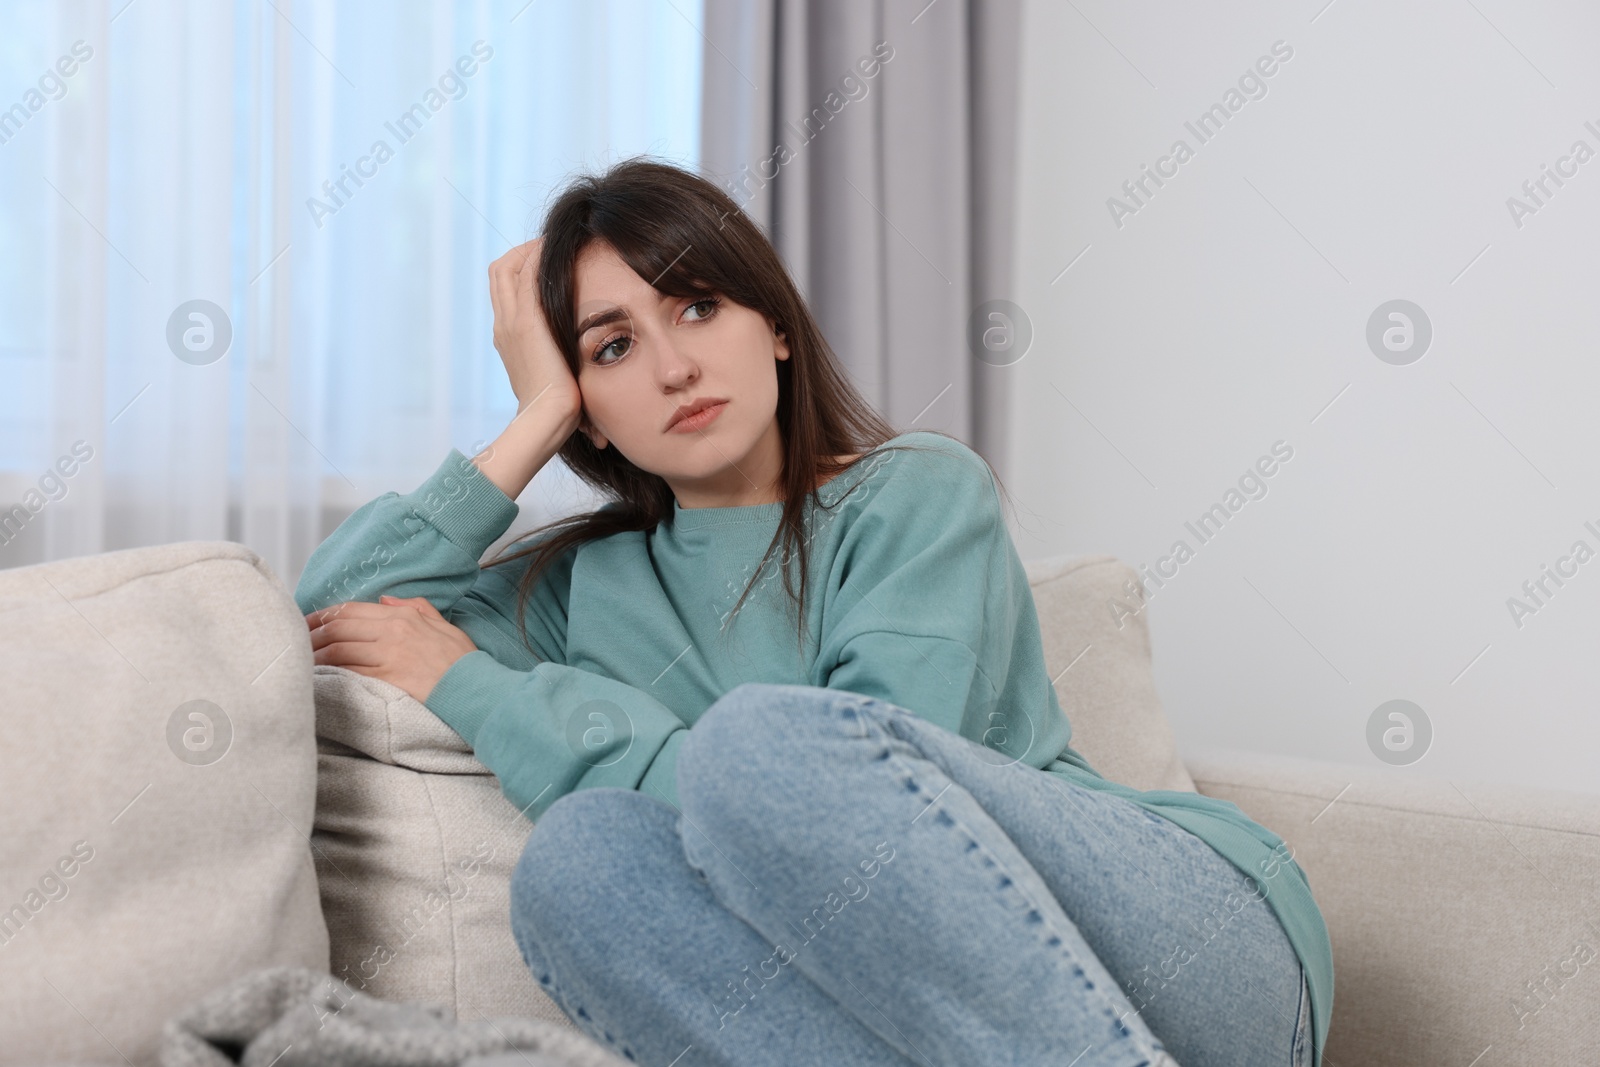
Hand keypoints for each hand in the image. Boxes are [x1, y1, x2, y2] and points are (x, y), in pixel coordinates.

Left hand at [305, 596, 478, 704]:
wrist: (474, 688)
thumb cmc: (461, 660)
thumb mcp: (442, 624)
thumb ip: (413, 608)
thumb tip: (384, 601)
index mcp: (403, 617)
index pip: (352, 610)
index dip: (323, 615)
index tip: (308, 622)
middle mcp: (392, 632)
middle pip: (339, 628)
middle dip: (312, 633)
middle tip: (297, 641)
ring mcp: (389, 656)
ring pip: (339, 649)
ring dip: (316, 654)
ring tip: (303, 659)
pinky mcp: (387, 679)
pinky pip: (350, 672)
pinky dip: (331, 672)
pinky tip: (320, 675)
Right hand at [489, 238, 582, 430]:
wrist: (545, 417)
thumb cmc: (554, 404)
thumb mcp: (550, 373)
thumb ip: (552, 354)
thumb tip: (571, 354)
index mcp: (506, 334)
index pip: (503, 286)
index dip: (520, 267)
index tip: (545, 262)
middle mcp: (503, 323)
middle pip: (500, 269)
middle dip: (524, 252)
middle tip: (551, 248)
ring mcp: (511, 321)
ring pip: (509, 266)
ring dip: (533, 251)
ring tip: (557, 246)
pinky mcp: (527, 322)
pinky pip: (528, 275)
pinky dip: (541, 259)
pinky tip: (562, 253)